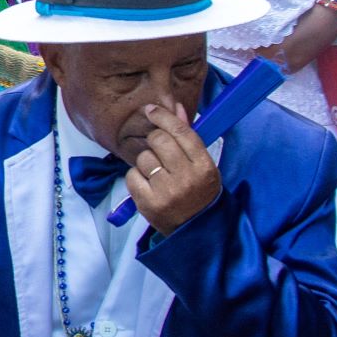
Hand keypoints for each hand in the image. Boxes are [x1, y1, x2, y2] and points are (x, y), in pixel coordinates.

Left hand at [124, 98, 220, 234]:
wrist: (197, 228)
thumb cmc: (198, 192)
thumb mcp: (202, 165)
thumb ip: (187, 137)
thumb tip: (175, 108)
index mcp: (204, 166)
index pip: (181, 132)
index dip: (163, 117)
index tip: (151, 110)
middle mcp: (187, 177)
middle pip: (158, 140)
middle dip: (155, 141)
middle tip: (159, 152)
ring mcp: (167, 191)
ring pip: (143, 157)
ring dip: (146, 162)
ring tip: (158, 175)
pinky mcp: (148, 203)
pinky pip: (132, 175)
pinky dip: (137, 177)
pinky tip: (149, 186)